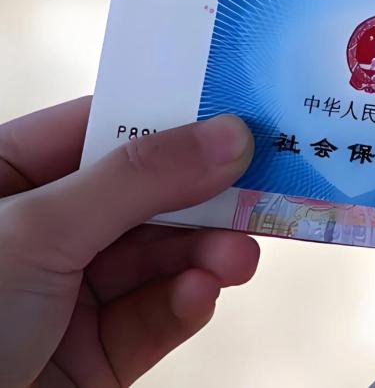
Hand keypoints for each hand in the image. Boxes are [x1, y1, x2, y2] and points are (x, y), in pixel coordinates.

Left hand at [0, 97, 258, 386]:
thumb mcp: (39, 230)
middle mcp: (43, 232)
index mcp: (6, 179)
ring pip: (159, 259)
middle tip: (260, 185)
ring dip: (205, 254)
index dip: (169, 119)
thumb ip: (138, 180)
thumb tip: (228, 135)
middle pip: (144, 197)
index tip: (236, 112)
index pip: (100, 130)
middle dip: (200, 198)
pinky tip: (203, 292)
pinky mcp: (98, 352)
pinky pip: (154, 316)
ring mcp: (72, 294)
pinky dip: (184, 303)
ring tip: (240, 254)